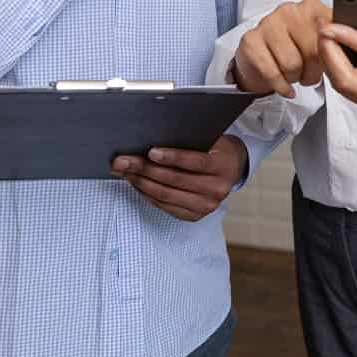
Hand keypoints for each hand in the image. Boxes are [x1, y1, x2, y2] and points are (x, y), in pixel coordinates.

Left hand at [111, 134, 247, 220]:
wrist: (231, 168)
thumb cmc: (215, 149)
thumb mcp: (210, 140)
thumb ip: (189, 141)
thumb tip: (153, 140)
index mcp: (223, 166)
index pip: (196, 162)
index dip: (172, 157)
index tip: (151, 151)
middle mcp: (217, 189)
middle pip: (175, 180)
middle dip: (146, 169)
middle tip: (125, 161)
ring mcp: (206, 206)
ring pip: (166, 195)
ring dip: (141, 182)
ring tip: (126, 171)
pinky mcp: (194, 216)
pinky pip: (165, 205)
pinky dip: (147, 194)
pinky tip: (137, 183)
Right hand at [232, 0, 331, 96]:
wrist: (260, 57)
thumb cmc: (296, 49)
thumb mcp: (320, 42)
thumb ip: (336, 42)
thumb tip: (353, 48)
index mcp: (312, 7)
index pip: (331, 35)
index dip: (331, 57)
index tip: (328, 65)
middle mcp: (290, 10)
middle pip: (313, 51)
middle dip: (313, 72)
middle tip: (309, 74)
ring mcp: (269, 23)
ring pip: (292, 64)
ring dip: (295, 78)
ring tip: (294, 74)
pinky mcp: (251, 40)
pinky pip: (272, 72)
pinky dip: (281, 86)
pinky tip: (284, 85)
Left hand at [318, 17, 356, 139]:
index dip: (353, 39)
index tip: (336, 25)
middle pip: (348, 79)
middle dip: (329, 54)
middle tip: (322, 31)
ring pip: (342, 87)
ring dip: (328, 62)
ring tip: (323, 37)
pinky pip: (346, 90)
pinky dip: (334, 70)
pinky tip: (332, 53)